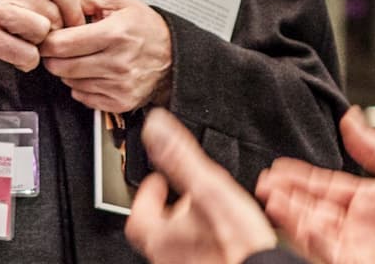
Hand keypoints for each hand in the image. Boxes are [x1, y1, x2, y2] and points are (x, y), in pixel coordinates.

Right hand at [0, 0, 84, 70]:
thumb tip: (64, 3)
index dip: (71, 7)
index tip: (75, 22)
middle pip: (51, 10)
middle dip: (52, 30)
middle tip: (41, 40)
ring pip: (41, 30)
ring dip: (37, 45)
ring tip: (22, 45)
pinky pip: (26, 54)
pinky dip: (26, 62)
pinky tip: (15, 58)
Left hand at [39, 0, 171, 111]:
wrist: (174, 56)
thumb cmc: (146, 28)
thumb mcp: (118, 1)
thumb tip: (55, 1)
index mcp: (115, 34)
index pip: (61, 45)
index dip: (48, 40)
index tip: (49, 36)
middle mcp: (117, 63)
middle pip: (60, 66)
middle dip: (54, 56)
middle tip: (62, 47)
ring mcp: (119, 86)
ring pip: (69, 82)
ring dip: (69, 70)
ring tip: (84, 57)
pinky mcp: (120, 102)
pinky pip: (82, 97)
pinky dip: (81, 85)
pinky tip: (93, 72)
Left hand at [126, 108, 278, 263]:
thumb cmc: (236, 247)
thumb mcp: (209, 189)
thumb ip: (180, 157)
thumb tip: (156, 125)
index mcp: (160, 236)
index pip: (138, 215)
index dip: (146, 194)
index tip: (158, 179)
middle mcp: (169, 258)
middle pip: (157, 230)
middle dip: (170, 208)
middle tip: (184, 193)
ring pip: (179, 245)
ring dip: (190, 227)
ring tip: (208, 212)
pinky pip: (202, 256)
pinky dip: (209, 243)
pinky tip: (227, 237)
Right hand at [256, 106, 374, 263]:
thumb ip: (374, 145)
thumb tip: (350, 117)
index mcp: (370, 199)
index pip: (325, 187)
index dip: (300, 178)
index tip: (278, 168)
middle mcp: (359, 224)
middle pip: (312, 208)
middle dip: (286, 195)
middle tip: (263, 182)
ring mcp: (357, 246)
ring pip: (312, 229)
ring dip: (290, 213)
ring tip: (269, 196)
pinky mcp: (357, 262)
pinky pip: (327, 249)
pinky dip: (310, 234)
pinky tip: (299, 218)